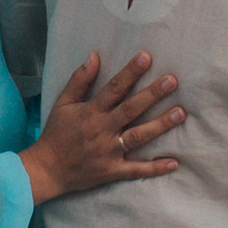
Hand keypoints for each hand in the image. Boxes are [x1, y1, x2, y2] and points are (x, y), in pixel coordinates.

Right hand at [21, 50, 184, 203]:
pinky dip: (155, 168)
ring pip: (138, 137)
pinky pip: (136, 170)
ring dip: (160, 125)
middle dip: (152, 94)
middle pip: (131, 109)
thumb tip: (94, 56)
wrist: (46, 170)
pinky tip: (174, 163)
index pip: (114, 88)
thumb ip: (79, 80)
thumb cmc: (56, 133)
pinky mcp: (112, 171)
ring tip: (180, 113)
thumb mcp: (63, 103)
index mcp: (91, 112)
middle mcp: (102, 130)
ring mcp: (109, 152)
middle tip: (172, 81)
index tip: (146, 57)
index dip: (130, 72)